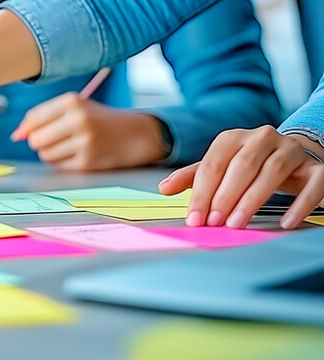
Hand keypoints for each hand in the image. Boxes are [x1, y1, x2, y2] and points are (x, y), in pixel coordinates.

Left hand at [13, 93, 167, 170]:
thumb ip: (43, 117)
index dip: (30, 127)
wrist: (134, 134)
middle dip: (39, 141)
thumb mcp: (74, 109)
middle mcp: (79, 120)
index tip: (37, 129)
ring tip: (67, 145)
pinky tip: (76, 154)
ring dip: (50, 152)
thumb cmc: (97, 120)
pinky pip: (58, 165)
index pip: (33, 118)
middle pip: (35, 140)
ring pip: (45, 154)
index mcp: (73, 101)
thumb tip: (16, 135)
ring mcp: (84, 142)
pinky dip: (62, 162)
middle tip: (53, 138)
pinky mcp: (87, 162)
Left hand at [159, 126, 323, 229]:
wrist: (294, 155)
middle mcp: (263, 138)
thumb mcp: (220, 167)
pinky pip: (313, 184)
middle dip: (225, 197)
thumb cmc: (249, 165)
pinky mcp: (316, 166)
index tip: (195, 219)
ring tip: (238, 223)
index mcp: (234, 138)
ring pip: (272, 172)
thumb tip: (164, 189)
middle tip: (215, 222)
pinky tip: (286, 222)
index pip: (213, 165)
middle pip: (241, 167)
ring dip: (253, 200)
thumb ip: (193, 177)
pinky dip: (300, 204)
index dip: (202, 193)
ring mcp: (291, 150)